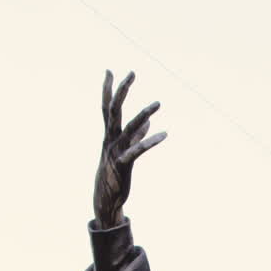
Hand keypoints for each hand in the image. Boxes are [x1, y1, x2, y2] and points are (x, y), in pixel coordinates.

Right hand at [93, 70, 165, 227]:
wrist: (106, 199)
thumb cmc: (114, 175)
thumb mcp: (124, 152)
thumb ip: (136, 136)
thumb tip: (149, 123)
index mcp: (109, 135)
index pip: (107, 107)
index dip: (108, 89)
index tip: (109, 71)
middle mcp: (110, 140)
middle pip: (114, 109)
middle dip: (122, 90)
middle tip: (132, 72)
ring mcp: (115, 151)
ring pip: (129, 128)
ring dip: (144, 114)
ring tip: (158, 103)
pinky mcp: (122, 165)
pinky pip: (137, 150)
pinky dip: (150, 141)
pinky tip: (164, 134)